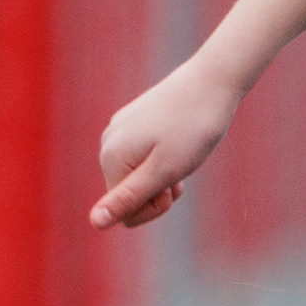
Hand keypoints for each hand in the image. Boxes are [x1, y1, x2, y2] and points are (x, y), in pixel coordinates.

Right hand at [92, 55, 241, 229]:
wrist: (211, 82)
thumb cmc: (192, 130)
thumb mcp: (163, 173)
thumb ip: (127, 200)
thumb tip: (94, 223)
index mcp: (110, 158)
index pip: (125, 214)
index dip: (155, 208)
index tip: (174, 187)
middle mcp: (107, 143)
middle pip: (129, 197)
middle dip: (158, 194)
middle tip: (181, 174)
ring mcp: (119, 130)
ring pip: (138, 178)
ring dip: (163, 178)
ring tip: (183, 157)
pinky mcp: (134, 122)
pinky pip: (143, 158)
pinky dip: (163, 160)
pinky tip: (179, 144)